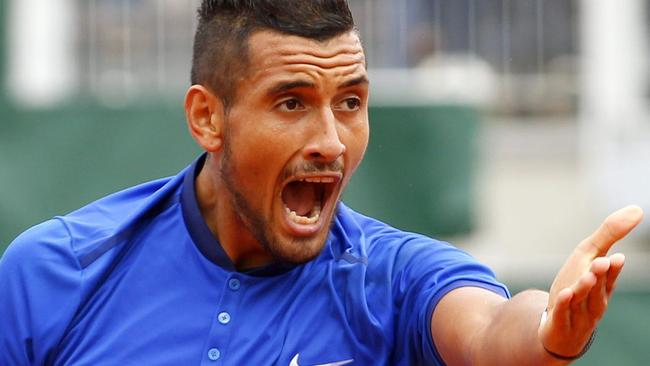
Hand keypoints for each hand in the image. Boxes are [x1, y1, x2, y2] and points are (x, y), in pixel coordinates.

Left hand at [538, 205, 643, 357]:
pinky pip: (562, 313)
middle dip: (601, 275)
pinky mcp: (560, 324)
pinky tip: (564, 294)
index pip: (610, 276)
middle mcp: (593, 301)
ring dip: (585, 288)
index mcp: (603, 286)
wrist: (560, 330)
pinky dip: (564, 305)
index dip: (613, 268)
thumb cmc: (577, 287)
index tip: (618, 257)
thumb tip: (637, 209)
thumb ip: (609, 235)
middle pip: (597, 287)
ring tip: (587, 275)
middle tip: (603, 261)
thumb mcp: (589, 258)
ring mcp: (577, 314)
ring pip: (582, 300)